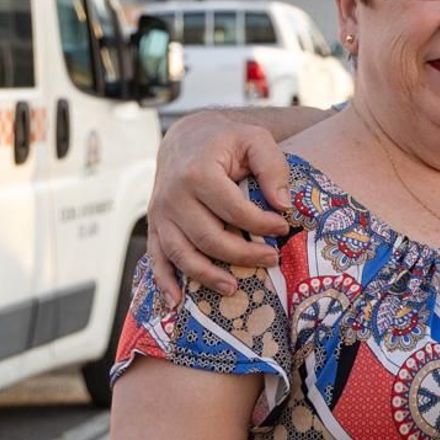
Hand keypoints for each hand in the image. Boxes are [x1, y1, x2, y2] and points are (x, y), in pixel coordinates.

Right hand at [147, 110, 291, 303]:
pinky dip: (164, 282)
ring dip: (207, 276)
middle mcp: (174, 196)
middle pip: (209, 238)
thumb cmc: (226, 140)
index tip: (283, 228)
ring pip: (182, 254)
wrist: (186, 137)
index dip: (261, 224)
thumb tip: (284, 205)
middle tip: (271, 260)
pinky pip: (157, 258)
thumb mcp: (255, 139)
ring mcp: (160, 214)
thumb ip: (273, 167)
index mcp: (198, 173)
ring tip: (234, 289)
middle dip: (243, 255)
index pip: (234, 210)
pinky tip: (177, 302)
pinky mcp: (155, 226)